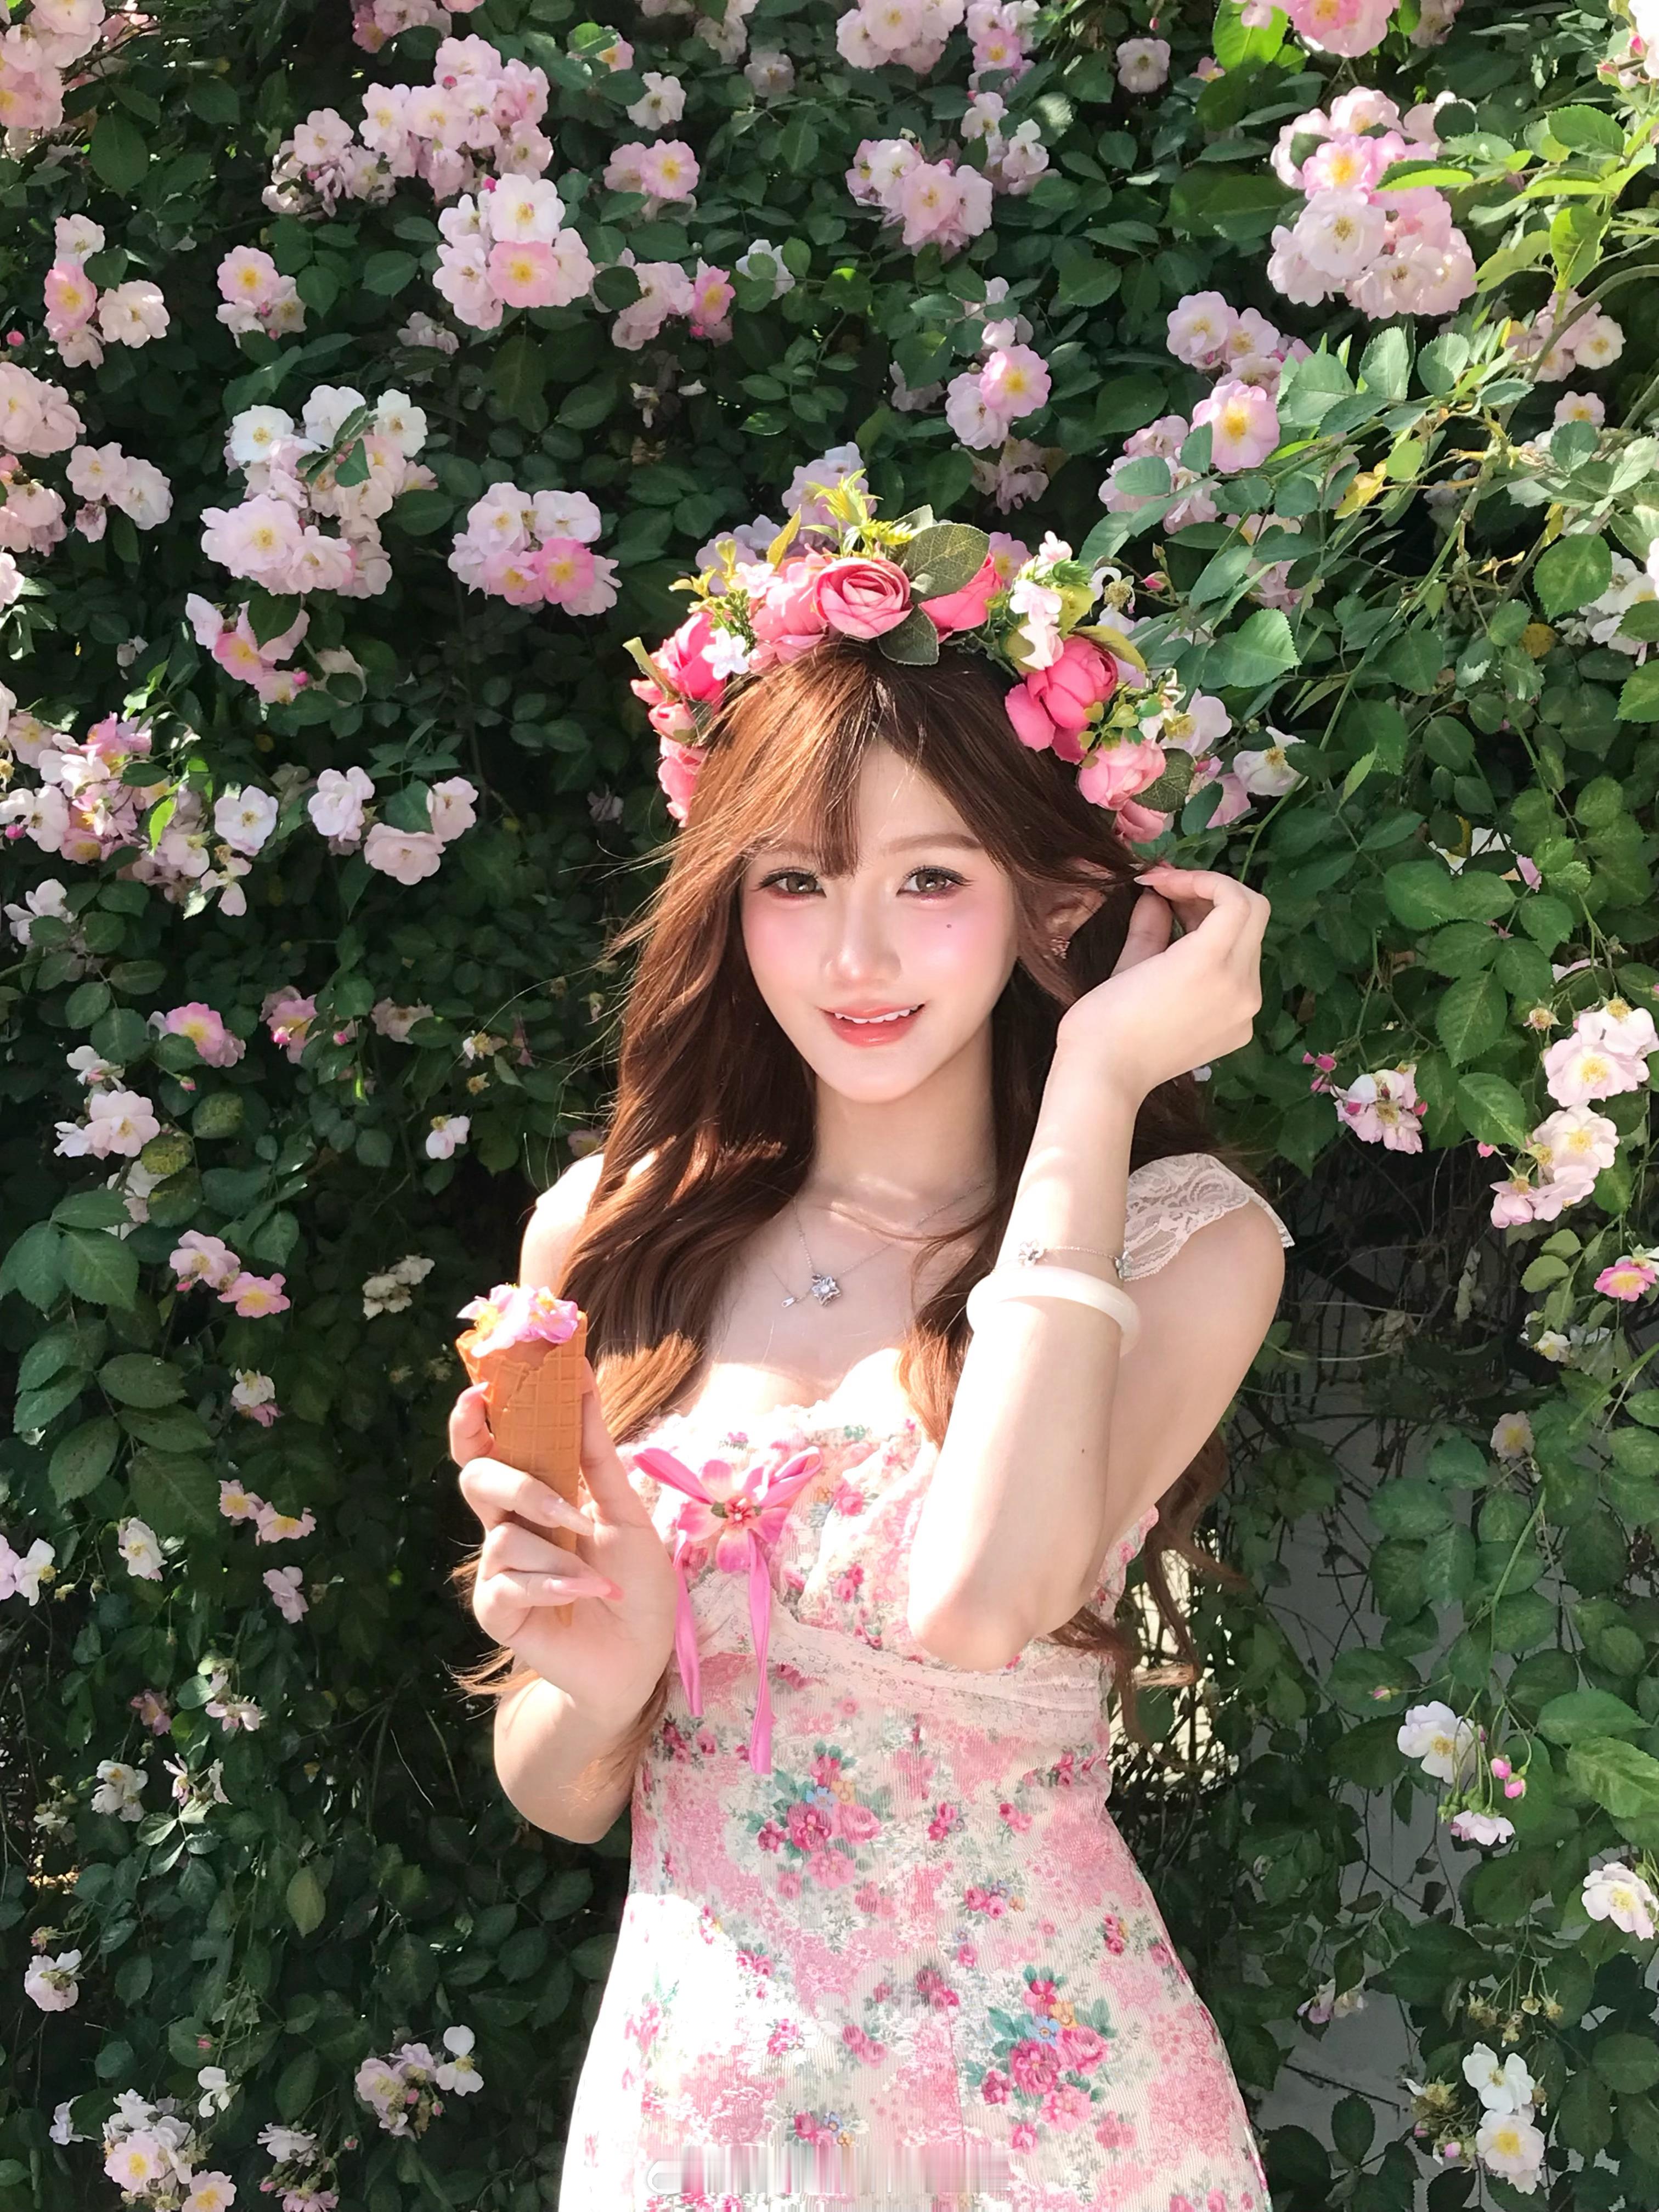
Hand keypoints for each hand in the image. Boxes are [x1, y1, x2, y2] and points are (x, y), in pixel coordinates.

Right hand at [450, 1362, 678, 1726]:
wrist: (640, 1655)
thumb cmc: (634, 1581)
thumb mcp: (624, 1510)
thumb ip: (595, 1451)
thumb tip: (582, 1377)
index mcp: (535, 1494)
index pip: (490, 1448)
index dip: (473, 1421)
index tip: (477, 1392)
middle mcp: (508, 1526)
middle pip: (477, 1480)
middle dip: (516, 1484)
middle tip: (560, 1504)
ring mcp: (498, 1570)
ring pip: (504, 1537)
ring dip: (560, 1555)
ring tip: (599, 1580)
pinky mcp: (498, 1611)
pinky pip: (510, 1583)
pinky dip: (555, 1586)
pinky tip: (586, 1594)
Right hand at [1054, 864, 1269, 1101]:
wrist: (1106, 1078)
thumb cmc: (1104, 1019)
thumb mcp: (1128, 960)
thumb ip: (1152, 921)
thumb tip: (1158, 897)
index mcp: (1211, 964)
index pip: (1235, 899)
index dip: (1201, 879)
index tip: (1162, 882)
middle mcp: (1241, 986)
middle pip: (1253, 915)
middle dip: (1212, 894)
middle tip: (1169, 894)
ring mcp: (1245, 1011)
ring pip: (1249, 944)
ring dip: (1218, 924)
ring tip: (1174, 922)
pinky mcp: (1240, 1029)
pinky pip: (1242, 977)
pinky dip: (1221, 957)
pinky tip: (1185, 963)